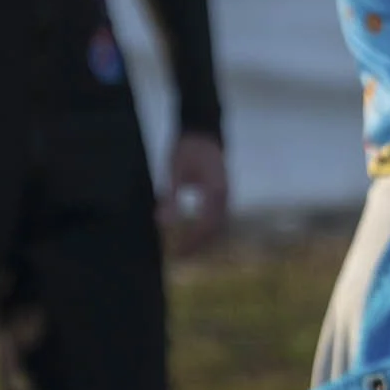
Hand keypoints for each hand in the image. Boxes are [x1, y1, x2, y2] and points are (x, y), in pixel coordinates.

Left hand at [159, 131, 227, 255]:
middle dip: (198, 246)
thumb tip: (162, 223)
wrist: (203, 131)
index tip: (177, 253)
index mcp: (214, 191)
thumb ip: (170, 197)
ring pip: (219, 226)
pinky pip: (219, 218)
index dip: (192, 242)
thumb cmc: (187, 149)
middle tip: (180, 258)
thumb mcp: (174, 171)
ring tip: (187, 251)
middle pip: (215, 230)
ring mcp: (227, 194)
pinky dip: (208, 231)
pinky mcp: (223, 193)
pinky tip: (196, 235)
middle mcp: (225, 196)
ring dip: (205, 240)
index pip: (205, 225)